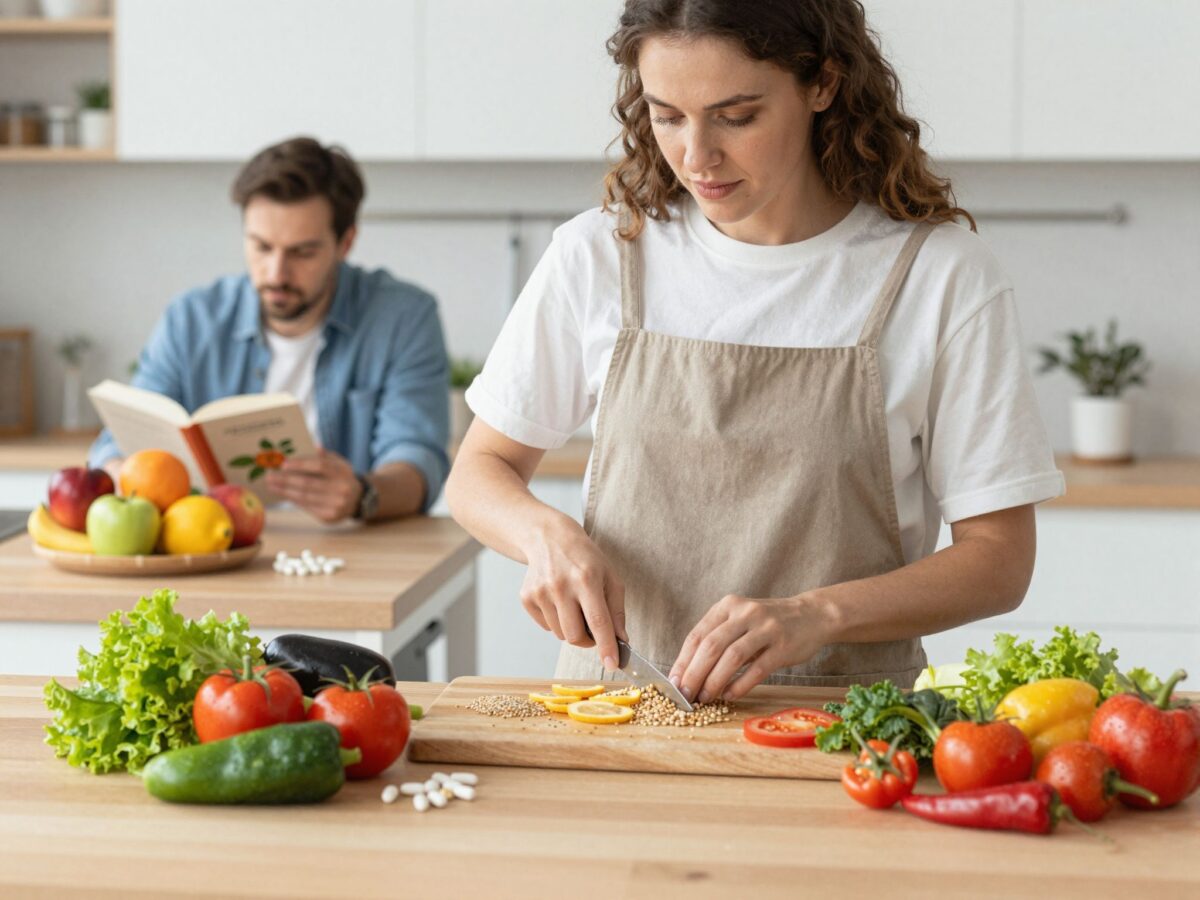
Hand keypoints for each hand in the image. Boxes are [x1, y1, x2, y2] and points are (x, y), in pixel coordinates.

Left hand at [263, 449, 362, 523]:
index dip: (301, 465)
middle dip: (286, 480)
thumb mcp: (338, 463)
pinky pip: (306, 507)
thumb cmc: (342, 477)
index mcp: (342, 472)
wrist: (358, 500)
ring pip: (304, 497)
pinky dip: (293, 500)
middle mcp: (341, 489)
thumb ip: (325, 456)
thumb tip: (313, 445)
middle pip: (308, 483)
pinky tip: (283, 494)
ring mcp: (335, 505)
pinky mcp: (329, 517)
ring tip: (271, 485)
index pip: (319, 466)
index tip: (283, 464)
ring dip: (285, 491)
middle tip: (269, 476)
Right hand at [520, 518, 626, 671]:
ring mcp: (540, 592)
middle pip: (575, 636)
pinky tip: (558, 600)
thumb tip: (621, 640)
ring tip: (574, 605)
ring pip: (560, 634)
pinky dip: (556, 621)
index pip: (598, 621)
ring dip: (571, 628)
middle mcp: (561, 586)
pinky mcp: (526, 597)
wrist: (549, 539)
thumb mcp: (610, 577)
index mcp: (586, 579)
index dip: (606, 646)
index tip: (612, 665)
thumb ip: (617, 610)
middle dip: (587, 640)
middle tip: (592, 627)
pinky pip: (546, 626)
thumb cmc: (585, 558)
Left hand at [668, 593, 830, 703]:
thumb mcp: (740, 620)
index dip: (683, 661)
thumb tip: (689, 673)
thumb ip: (718, 640)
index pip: (698, 635)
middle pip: (711, 646)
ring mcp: (766, 628)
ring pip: (732, 657)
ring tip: (705, 698)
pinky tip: (730, 696)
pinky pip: (758, 668)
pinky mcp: (784, 645)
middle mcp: (745, 612)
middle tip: (685, 695)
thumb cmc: (768, 624)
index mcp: (728, 605)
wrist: (813, 615)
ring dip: (715, 681)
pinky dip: (741, 684)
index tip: (673, 683)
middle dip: (694, 674)